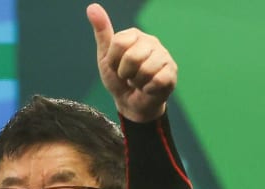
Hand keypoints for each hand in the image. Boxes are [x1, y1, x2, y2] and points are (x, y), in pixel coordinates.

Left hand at [87, 3, 176, 122]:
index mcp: (134, 35)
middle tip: (128, 77)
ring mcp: (164, 56)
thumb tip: (92, 7)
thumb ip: (102, 32)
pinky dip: (148, 89)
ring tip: (138, 82)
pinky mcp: (172, 73)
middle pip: (132, 57)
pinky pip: (157, 81)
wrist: (130, 103)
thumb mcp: (105, 57)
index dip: (113, 61)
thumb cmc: (118, 79)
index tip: (115, 66)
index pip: (119, 42)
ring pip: (145, 70)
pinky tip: (148, 88)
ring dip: (137, 82)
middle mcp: (151, 41)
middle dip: (125, 73)